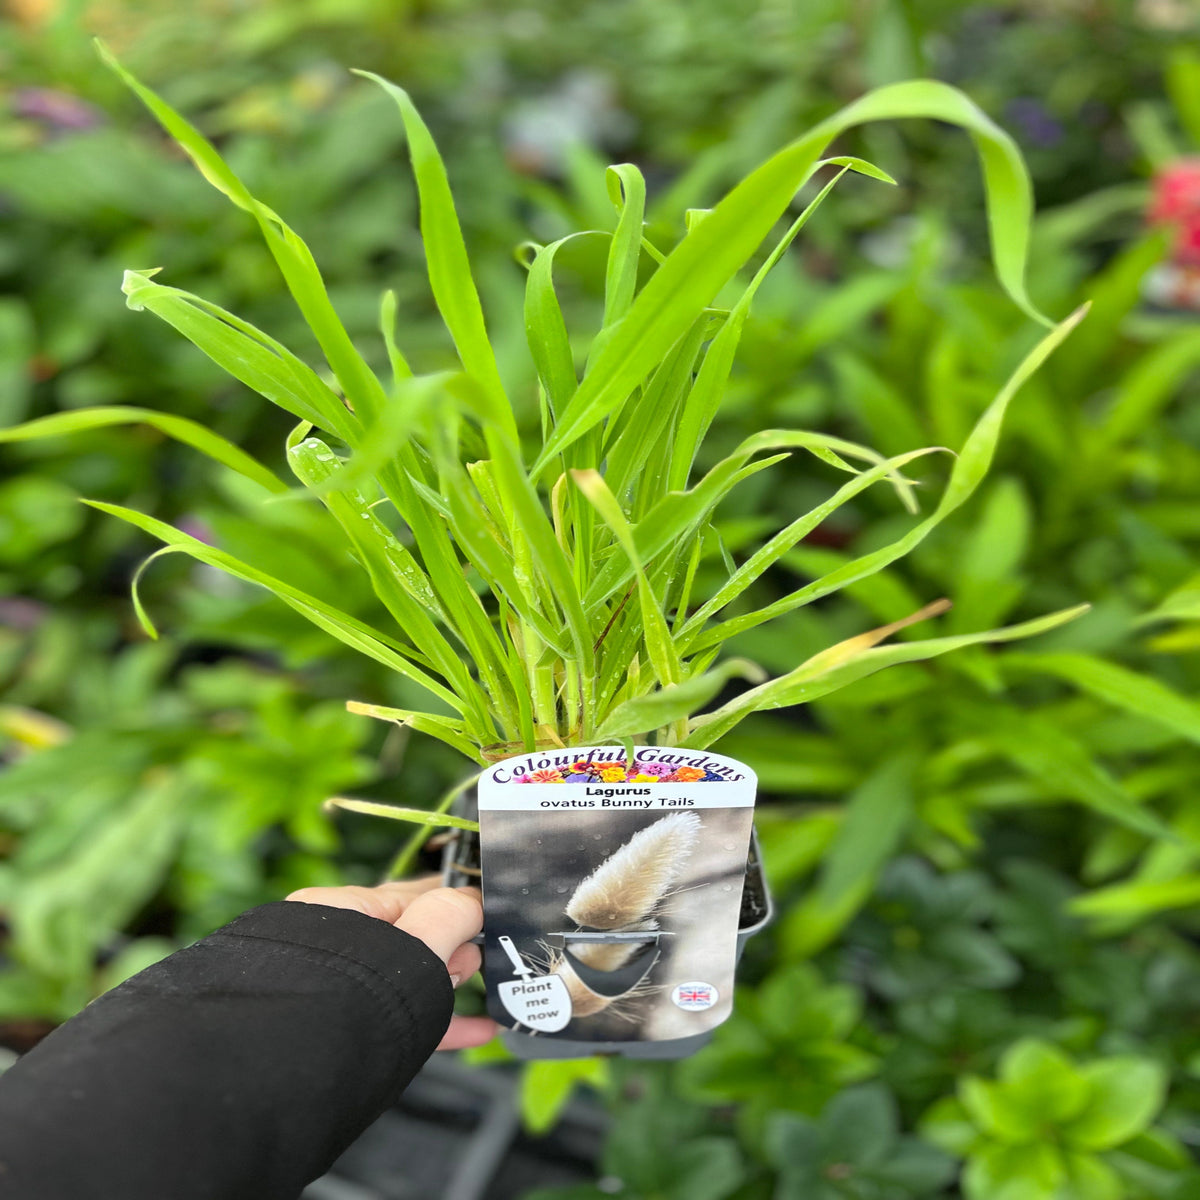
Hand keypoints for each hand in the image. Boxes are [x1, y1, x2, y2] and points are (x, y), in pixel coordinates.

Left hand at [285, 877, 496, 1050]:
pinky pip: (407, 1014)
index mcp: (343, 909)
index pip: (411, 893)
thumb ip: (449, 914)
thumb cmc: (346, 1000)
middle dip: (454, 944)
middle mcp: (338, 945)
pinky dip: (444, 1019)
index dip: (455, 901)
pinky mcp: (355, 1029)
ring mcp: (346, 989)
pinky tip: (480, 1027)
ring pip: (412, 976)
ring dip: (452, 979)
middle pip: (414, 933)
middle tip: (474, 960)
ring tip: (483, 988)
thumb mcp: (415, 945)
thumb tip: (473, 901)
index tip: (488, 911)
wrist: (299, 1073)